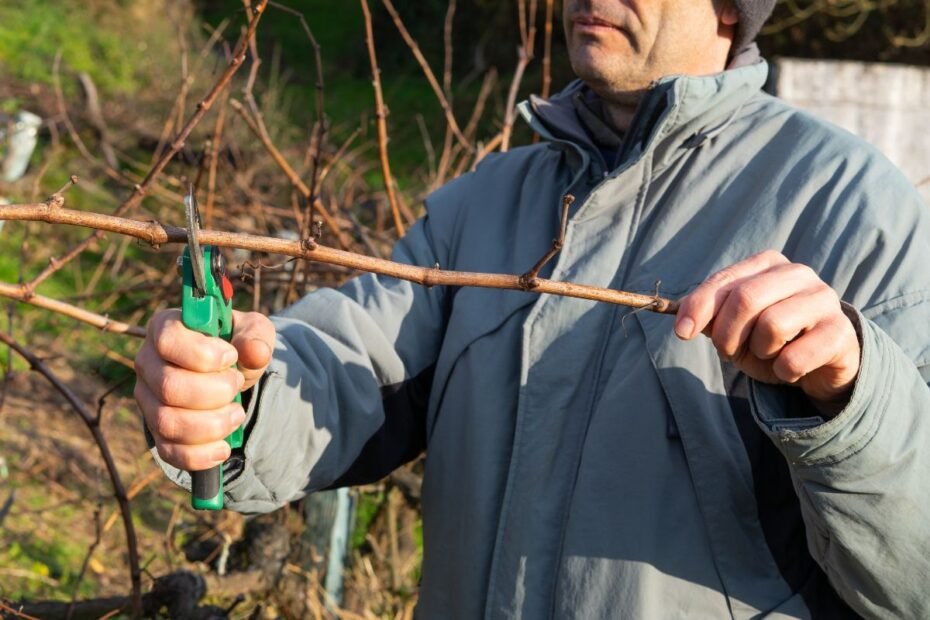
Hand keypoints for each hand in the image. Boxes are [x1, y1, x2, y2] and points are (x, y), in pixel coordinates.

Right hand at [134, 309, 275, 470]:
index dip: (202, 354)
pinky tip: (223, 447)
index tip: (231, 357)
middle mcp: (148, 363)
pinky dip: (200, 455)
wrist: (231, 372)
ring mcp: (148, 400)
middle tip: (236, 384)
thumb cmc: (237, 344)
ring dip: (212, 424)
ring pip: (168, 422)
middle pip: (169, 387)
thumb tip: (256, 352)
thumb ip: (255, 337)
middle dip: (215, 392)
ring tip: (236, 413)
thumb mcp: (253, 331)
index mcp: (165, 328)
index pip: (166, 340)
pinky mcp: (156, 431)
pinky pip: (169, 452)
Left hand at [674, 250, 860, 406]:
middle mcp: (798, 274)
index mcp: (768, 264)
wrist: (820, 363)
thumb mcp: (734, 327)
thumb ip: (709, 317)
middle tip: (730, 352)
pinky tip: (791, 367)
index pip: (723, 281)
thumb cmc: (770, 339)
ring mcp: (824, 300)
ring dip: (759, 351)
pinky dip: (782, 371)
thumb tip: (683, 323)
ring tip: (768, 353)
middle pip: (746, 299)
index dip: (697, 308)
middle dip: (727, 334)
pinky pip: (794, 358)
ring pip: (772, 325)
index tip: (682, 332)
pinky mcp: (840, 332)